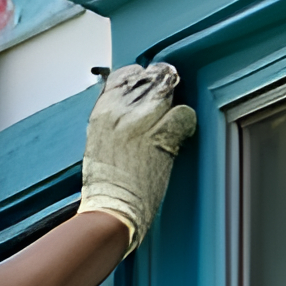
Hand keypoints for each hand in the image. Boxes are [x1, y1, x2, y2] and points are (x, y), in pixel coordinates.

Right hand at [78, 63, 193, 250]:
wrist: (111, 210)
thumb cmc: (105, 185)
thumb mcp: (100, 142)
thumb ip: (116, 120)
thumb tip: (134, 108)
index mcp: (102, 112)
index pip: (127, 75)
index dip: (145, 78)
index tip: (153, 87)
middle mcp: (120, 112)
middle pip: (151, 79)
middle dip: (164, 88)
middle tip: (170, 103)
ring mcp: (140, 123)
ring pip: (168, 91)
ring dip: (174, 105)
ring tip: (173, 122)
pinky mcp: (159, 138)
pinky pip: (183, 114)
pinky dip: (185, 122)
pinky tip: (180, 135)